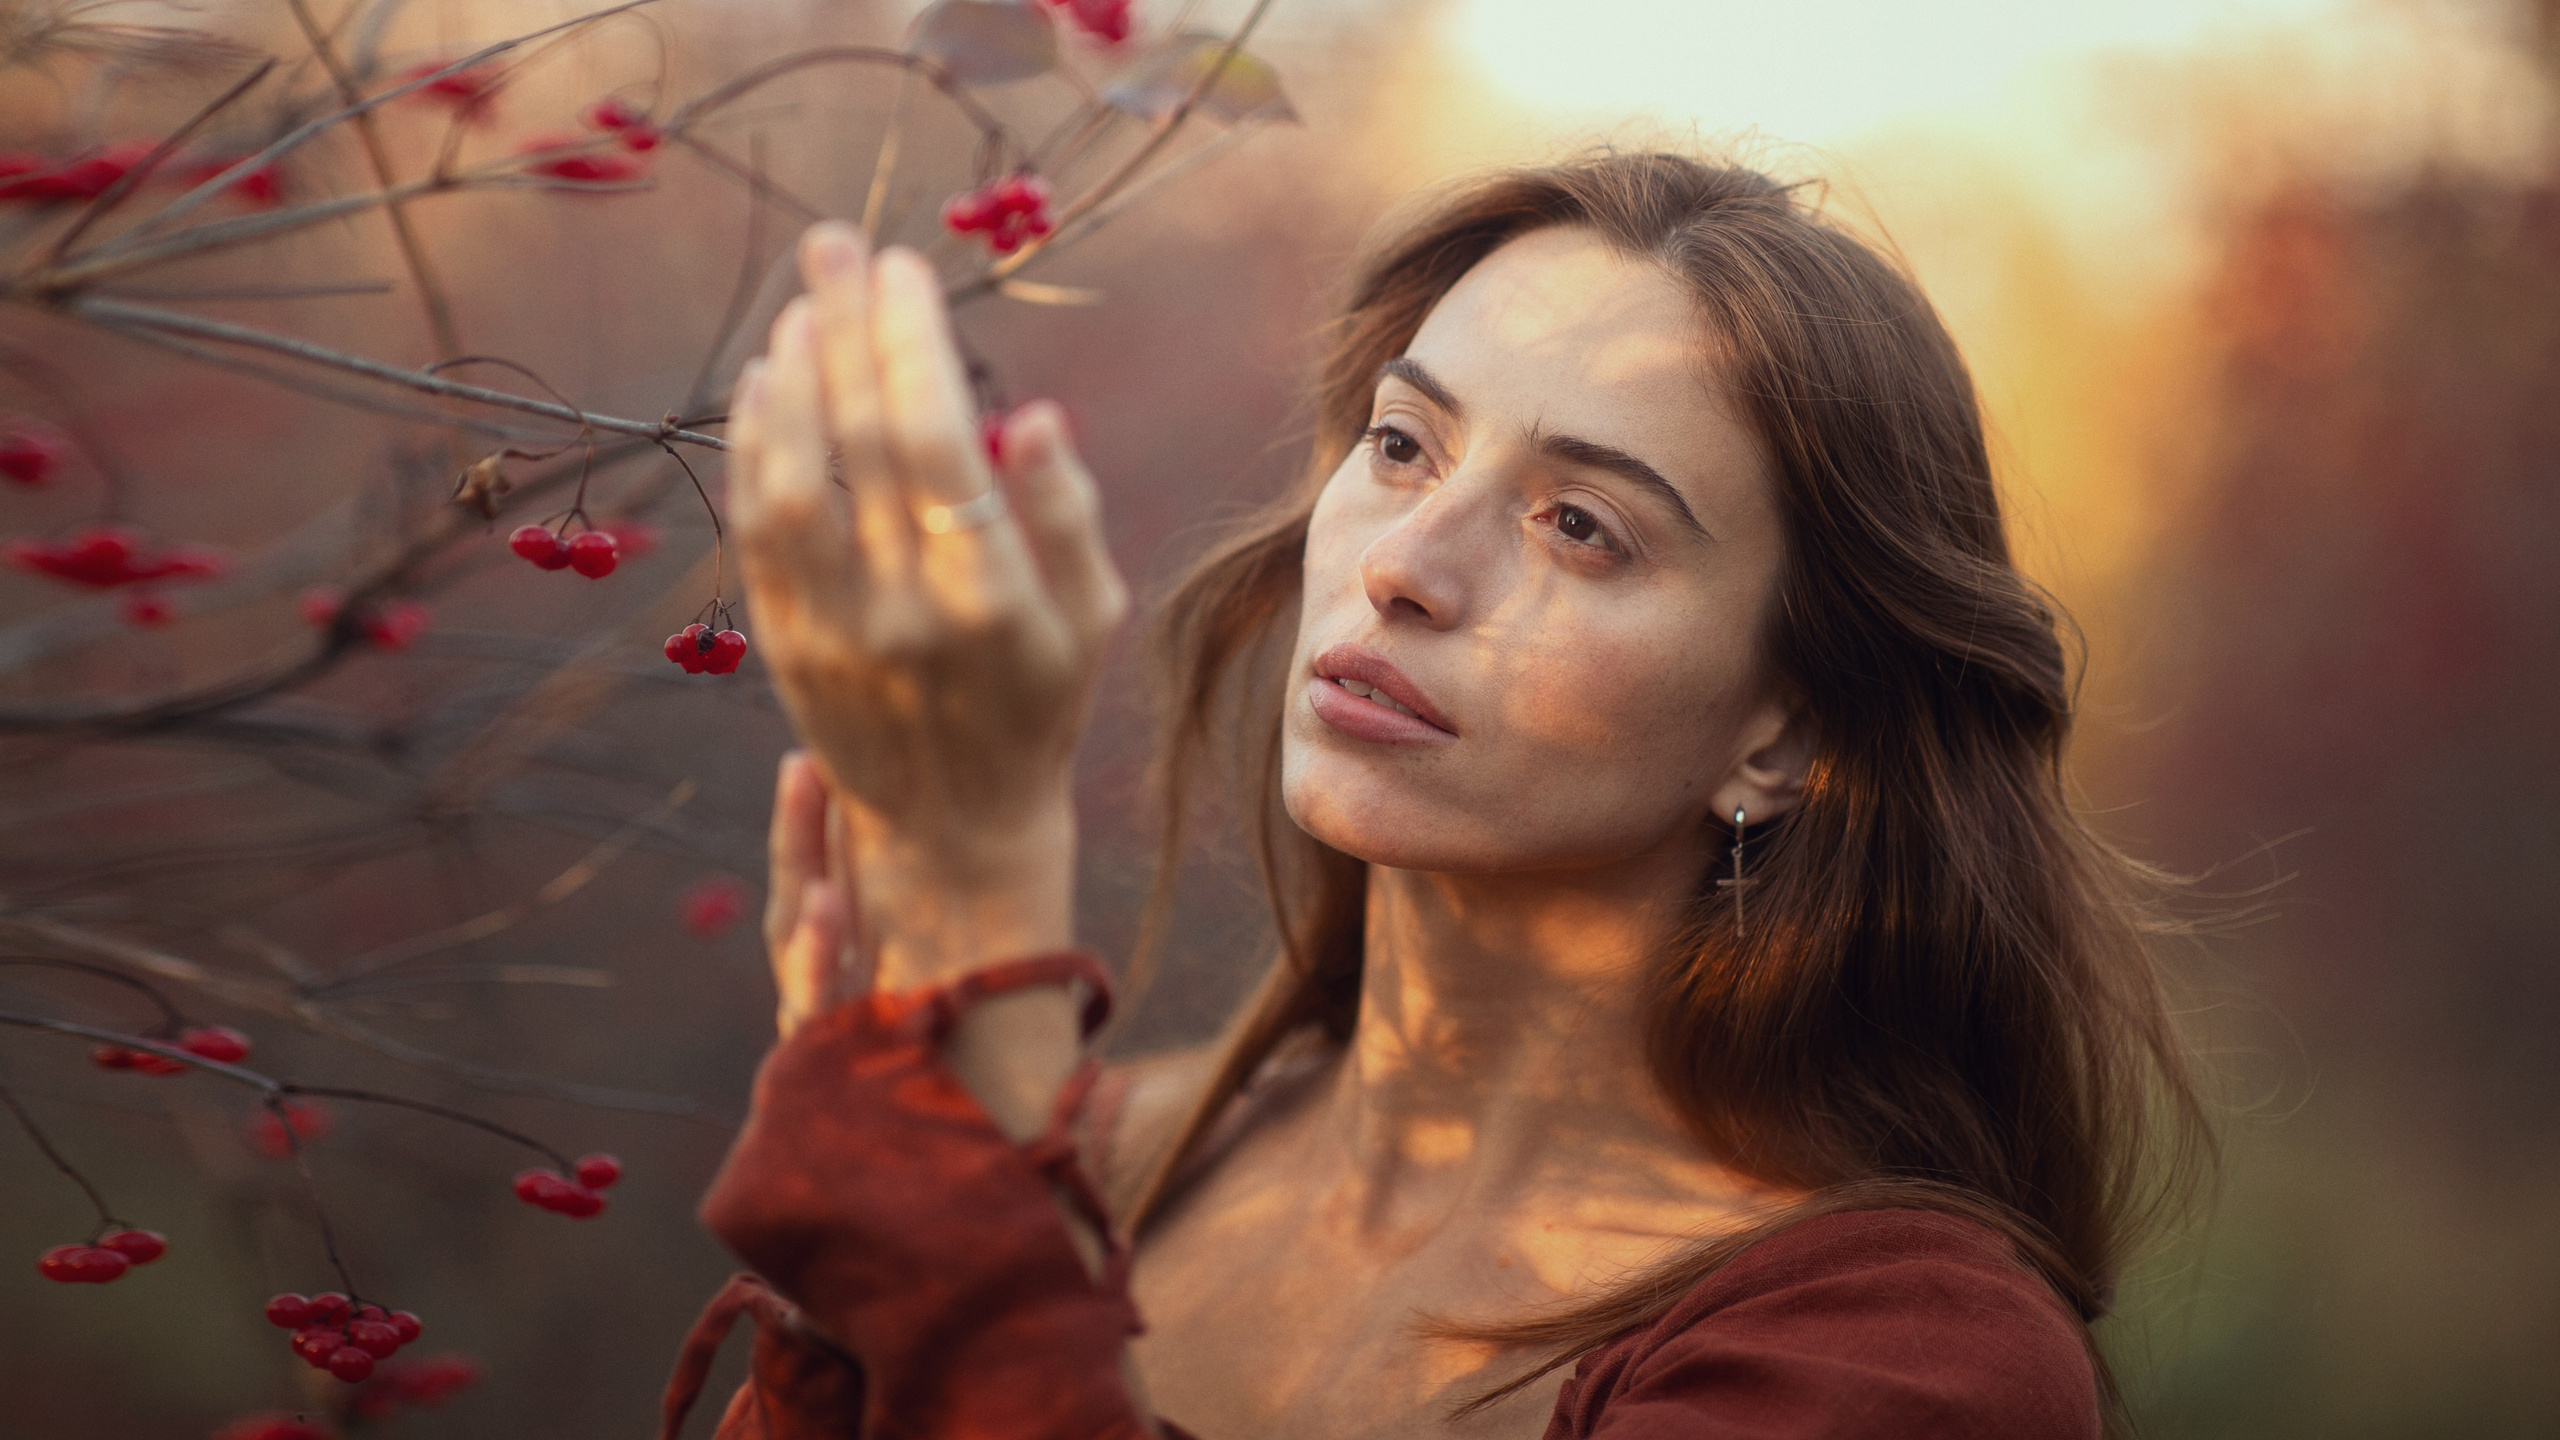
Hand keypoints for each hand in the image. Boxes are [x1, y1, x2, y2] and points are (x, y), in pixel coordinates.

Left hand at [727, 223, 1125, 984]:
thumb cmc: (1037, 702)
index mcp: (995, 601)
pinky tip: (765, 381)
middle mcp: (906, 615)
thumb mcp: (1090, 616)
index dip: (912, 347)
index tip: (904, 270)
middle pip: (863, 443)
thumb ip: (1067, 515)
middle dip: (847, 329)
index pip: (940, 446)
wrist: (955, 825)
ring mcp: (834, 634)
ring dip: (792, 379)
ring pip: (793, 483)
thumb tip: (1034, 416)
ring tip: (802, 306)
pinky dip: (754, 446)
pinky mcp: (782, 645)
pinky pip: (756, 532)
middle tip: (838, 244)